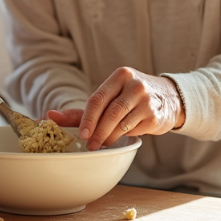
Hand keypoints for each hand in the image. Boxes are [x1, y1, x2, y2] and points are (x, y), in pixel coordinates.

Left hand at [47, 67, 184, 150]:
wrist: (171, 97)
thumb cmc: (131, 96)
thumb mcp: (110, 95)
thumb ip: (81, 109)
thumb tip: (50, 116)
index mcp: (120, 75)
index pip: (98, 99)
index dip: (87, 119)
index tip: (81, 134)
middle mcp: (135, 85)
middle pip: (110, 113)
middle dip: (97, 132)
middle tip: (89, 145)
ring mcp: (148, 101)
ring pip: (121, 124)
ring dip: (108, 138)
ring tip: (100, 144)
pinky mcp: (156, 116)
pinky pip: (134, 131)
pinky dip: (123, 137)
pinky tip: (118, 139)